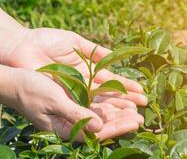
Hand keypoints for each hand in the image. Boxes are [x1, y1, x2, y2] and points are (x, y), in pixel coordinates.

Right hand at [0, 66, 143, 140]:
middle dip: (122, 120)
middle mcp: (73, 121)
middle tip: (141, 116)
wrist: (16, 82)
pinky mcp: (74, 100)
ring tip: (136, 107)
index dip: (118, 127)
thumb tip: (98, 129)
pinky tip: (119, 97)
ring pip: (101, 114)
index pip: (98, 133)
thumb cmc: (31, 91)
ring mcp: (74, 111)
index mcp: (66, 128)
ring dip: (118, 110)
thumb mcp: (53, 103)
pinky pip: (95, 102)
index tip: (135, 121)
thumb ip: (75, 115)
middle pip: (103, 125)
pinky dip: (108, 100)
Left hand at [3, 27, 146, 106]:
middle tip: (143, 106)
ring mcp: (74, 93)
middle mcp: (84, 84)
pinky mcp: (63, 99)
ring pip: (99, 104)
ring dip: (116, 109)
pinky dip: (97, 113)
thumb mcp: (76, 41)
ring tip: (134, 115)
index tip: (141, 90)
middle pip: (109, 95)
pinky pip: (82, 108)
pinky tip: (111, 118)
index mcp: (88, 69)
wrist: (23, 46)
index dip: (126, 86)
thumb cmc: (47, 41)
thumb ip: (96, 50)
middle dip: (126, 101)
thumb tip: (116, 54)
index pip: (112, 81)